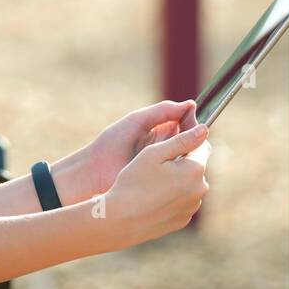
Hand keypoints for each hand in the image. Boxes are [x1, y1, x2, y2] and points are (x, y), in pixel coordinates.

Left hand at [79, 99, 199, 197]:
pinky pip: (180, 178)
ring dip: (190, 159)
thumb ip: (163, 111)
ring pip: (188, 161)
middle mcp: (166, 148)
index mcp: (161, 130)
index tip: (194, 125)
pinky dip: (183, 174)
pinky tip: (180, 172)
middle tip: (192, 142)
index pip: (187, 125)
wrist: (94, 171)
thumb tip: (191, 105)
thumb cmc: (112, 143)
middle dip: (194, 142)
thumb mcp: (138, 121)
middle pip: (191, 143)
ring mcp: (165, 167)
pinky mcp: (162, 183)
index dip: (194, 125)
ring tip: (185, 156)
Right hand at [104, 121, 211, 247]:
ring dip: (177, 180)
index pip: (202, 146)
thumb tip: (204, 130)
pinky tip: (152, 199)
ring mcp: (192, 207)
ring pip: (189, 185)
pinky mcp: (183, 220)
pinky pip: (182, 201)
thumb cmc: (134, 182)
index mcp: (195, 169)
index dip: (187, 142)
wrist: (121, 220)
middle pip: (196, 166)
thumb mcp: (154, 153)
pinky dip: (172, 197)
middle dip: (181, 162)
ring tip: (151, 184)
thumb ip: (182, 140)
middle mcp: (200, 189)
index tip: (170, 145)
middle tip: (155, 166)